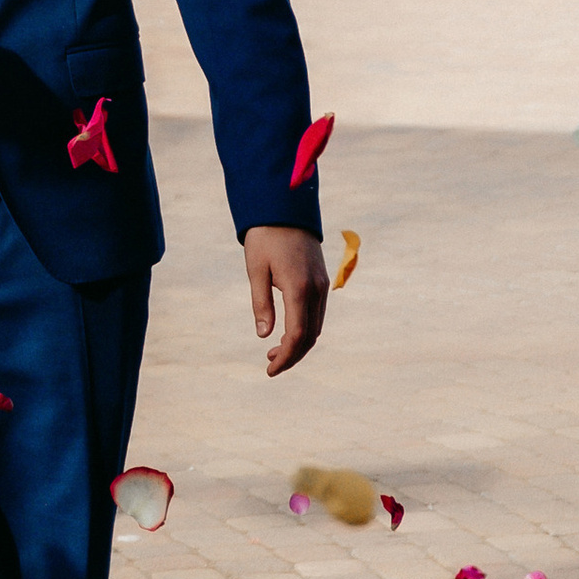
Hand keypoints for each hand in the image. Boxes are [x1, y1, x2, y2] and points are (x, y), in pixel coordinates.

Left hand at [246, 226, 328, 375]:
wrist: (284, 208)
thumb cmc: (265, 238)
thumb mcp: (256, 270)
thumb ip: (261, 303)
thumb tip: (264, 336)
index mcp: (298, 287)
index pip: (297, 335)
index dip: (285, 357)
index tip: (270, 370)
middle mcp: (316, 289)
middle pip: (310, 336)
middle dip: (292, 355)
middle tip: (269, 365)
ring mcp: (322, 285)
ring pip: (316, 327)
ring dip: (299, 344)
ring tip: (274, 352)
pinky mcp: (322, 280)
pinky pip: (317, 314)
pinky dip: (305, 329)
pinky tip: (287, 333)